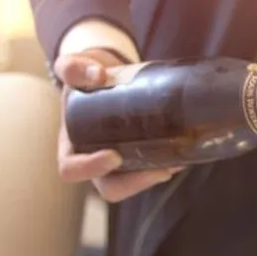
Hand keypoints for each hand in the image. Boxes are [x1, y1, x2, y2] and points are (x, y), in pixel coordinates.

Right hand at [54, 50, 177, 202]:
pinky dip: (170, 164)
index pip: (71, 169)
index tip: (114, 156)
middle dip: (135, 183)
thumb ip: (73, 67)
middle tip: (159, 169)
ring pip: (136, 182)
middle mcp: (95, 159)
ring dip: (157, 176)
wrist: (105, 73)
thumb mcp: (72, 68)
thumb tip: (97, 74)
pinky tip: (184, 156)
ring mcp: (119, 161)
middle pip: (110, 188)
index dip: (90, 168)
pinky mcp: (140, 155)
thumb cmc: (83, 76)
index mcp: (71, 145)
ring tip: (176, 161)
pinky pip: (154, 169)